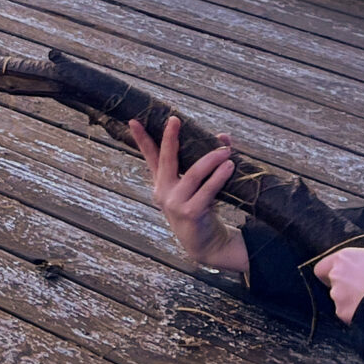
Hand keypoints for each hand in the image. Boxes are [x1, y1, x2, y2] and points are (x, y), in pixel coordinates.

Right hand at [127, 115, 249, 274]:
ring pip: (193, 173)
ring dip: (210, 159)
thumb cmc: (201, 210)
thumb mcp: (198, 186)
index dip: (141, 138)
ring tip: (225, 151)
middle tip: (175, 120)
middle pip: (166, 160)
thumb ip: (207, 163)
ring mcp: (175, 203)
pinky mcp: (190, 212)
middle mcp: (163, 192)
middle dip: (169, 138)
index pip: (150, 157)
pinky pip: (208, 189)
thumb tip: (224, 138)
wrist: (205, 243)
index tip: (134, 120)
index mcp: (161, 183)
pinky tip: (229, 166)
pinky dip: (219, 176)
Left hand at [314, 234, 363, 323]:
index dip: (331, 270)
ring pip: (339, 299)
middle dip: (345, 285)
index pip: (322, 266)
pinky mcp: (343, 314)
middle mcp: (336, 277)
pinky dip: (356, 313)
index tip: (346, 272)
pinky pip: (346, 313)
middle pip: (333, 283)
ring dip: (350, 299)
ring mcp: (338, 297)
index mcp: (343, 258)